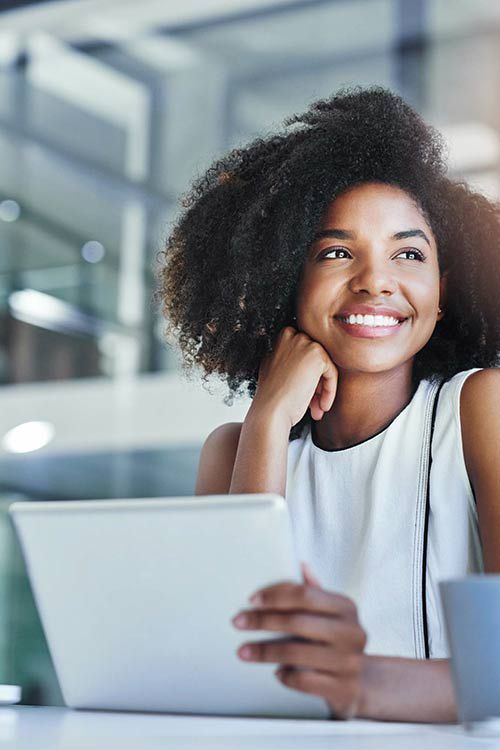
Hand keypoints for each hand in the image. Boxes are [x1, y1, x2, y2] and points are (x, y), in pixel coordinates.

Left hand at [231, 562, 366, 718]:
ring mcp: (349, 662)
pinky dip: (285, 675)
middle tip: (238, 622)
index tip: (251, 600)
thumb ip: (315, 592)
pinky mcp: (343, 688)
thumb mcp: (332, 614)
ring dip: (264, 651)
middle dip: (263, 621)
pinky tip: (276, 672)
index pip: (305, 594)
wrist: (362, 683)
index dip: (275, 595)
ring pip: (296, 653)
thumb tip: (301, 565)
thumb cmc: (337, 641)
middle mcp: (351, 632)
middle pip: (297, 622)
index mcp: (346, 607)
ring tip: (243, 651)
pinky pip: (304, 680)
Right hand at [252, 326, 338, 427]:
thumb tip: (305, 362)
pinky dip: (330, 391)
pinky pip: (332, 373)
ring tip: (317, 408)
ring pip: (325, 367)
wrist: (270, 411)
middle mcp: (292, 336)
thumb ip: (288, 359)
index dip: (306, 376)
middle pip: (315, 359)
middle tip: (313, 404)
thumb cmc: (272, 397)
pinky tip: (321, 406)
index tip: (305, 393)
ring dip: (323, 390)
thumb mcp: (274, 369)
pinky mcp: (317, 355)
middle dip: (316, 383)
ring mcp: (305, 343)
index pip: (305, 354)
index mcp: (281, 338)